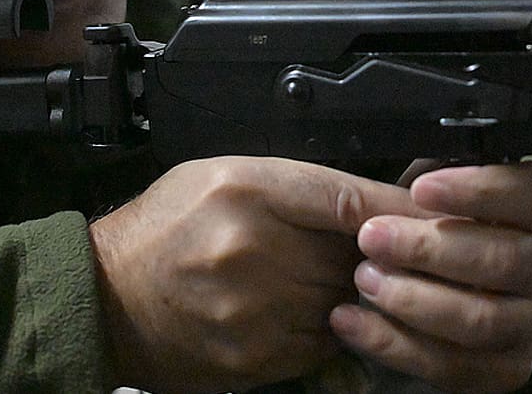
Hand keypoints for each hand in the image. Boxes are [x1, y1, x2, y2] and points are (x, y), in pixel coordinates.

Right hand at [87, 156, 425, 392]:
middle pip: (355, 253)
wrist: (105, 298)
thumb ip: (295, 185)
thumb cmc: (164, 228)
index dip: (397, 206)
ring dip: (348, 291)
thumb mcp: (222, 176)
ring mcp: (253, 307)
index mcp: (246, 188)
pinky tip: (299, 311)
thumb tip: (367, 201)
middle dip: (369, 252)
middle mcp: (252, 245)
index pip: (348, 196)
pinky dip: (325, 329)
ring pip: (344, 300)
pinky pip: (322, 342)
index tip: (426, 212)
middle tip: (368, 247)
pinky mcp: (253, 356)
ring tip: (317, 277)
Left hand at [329, 161, 531, 392]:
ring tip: (364, 278)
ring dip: (414, 301)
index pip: (526, 194)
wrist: (472, 291)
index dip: (476, 190)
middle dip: (429, 249)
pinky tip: (351, 323)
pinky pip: (453, 365)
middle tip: (372, 236)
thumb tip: (407, 149)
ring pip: (480, 319)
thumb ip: (435, 174)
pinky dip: (395, 345)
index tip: (421, 189)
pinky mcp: (507, 368)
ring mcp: (530, 321)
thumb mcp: (446, 188)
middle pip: (501, 260)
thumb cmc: (449, 226)